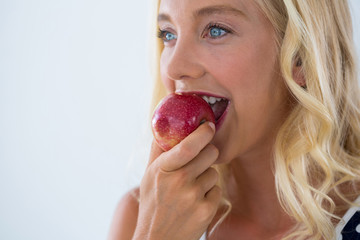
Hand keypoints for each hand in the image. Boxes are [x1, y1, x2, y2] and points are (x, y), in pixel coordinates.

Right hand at [133, 122, 221, 239]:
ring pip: (213, 172)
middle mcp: (178, 182)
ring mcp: (193, 197)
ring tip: (192, 188)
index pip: (188, 146)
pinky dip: (210, 194)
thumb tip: (164, 126)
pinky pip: (217, 190)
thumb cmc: (153, 204)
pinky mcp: (206, 211)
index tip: (209, 126)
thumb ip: (157, 151)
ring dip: (206, 177)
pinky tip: (196, 202)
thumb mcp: (149, 176)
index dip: (202, 133)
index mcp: (162, 170)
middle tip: (200, 159)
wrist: (157, 239)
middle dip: (208, 153)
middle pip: (209, 154)